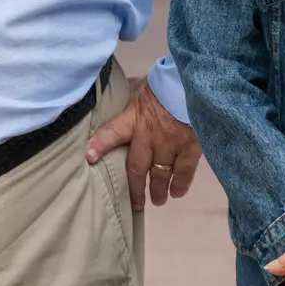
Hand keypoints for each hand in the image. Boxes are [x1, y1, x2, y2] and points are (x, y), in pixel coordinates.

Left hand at [85, 82, 201, 209]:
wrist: (195, 81)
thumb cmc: (167, 85)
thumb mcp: (143, 90)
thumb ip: (135, 106)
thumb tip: (127, 109)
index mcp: (135, 118)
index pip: (112, 132)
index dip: (100, 145)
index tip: (89, 157)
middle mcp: (149, 135)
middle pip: (138, 168)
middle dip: (136, 189)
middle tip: (137, 204)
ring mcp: (170, 143)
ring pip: (161, 174)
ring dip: (159, 190)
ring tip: (158, 200)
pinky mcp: (190, 146)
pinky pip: (184, 171)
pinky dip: (181, 184)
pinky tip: (177, 192)